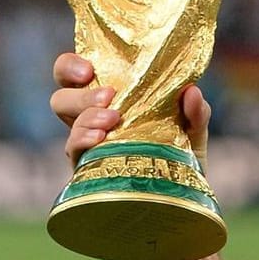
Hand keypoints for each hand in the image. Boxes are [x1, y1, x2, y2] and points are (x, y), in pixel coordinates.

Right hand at [49, 53, 212, 170]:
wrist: (185, 193)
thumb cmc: (182, 151)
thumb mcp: (193, 127)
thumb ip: (196, 109)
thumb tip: (192, 92)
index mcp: (109, 96)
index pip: (74, 73)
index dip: (71, 66)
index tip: (89, 69)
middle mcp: (91, 116)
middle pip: (62, 96)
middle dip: (79, 92)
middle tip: (108, 95)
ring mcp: (87, 142)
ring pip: (65, 121)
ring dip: (86, 115)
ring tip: (112, 119)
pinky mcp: (87, 167)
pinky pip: (72, 149)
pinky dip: (82, 139)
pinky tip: (100, 139)